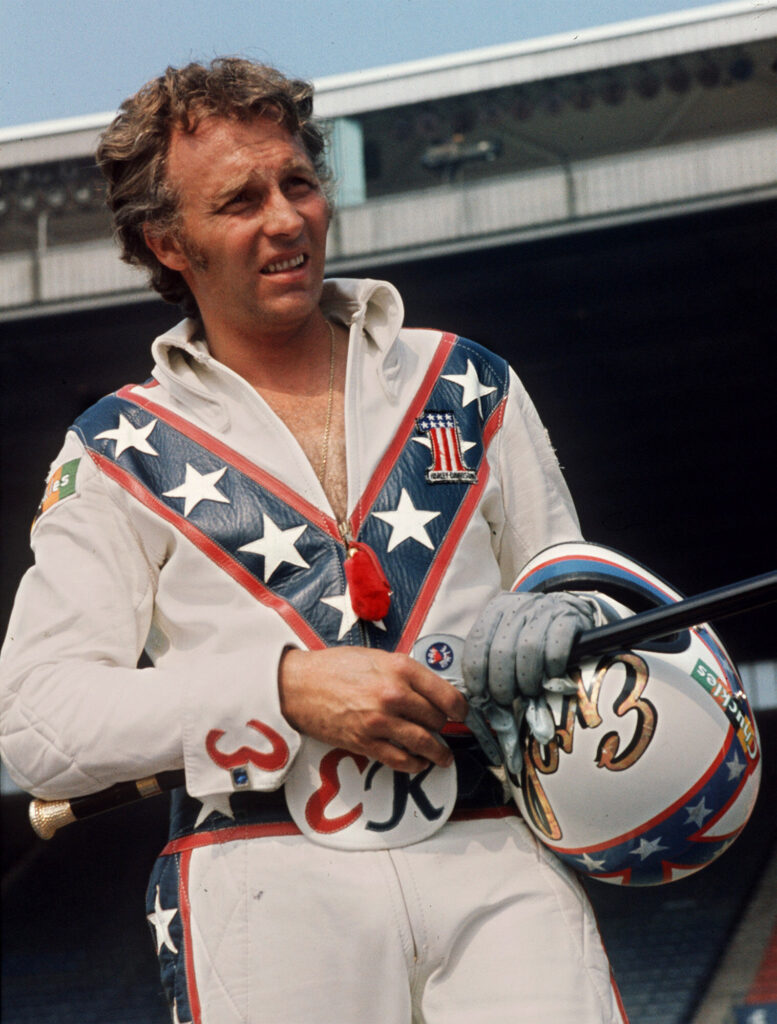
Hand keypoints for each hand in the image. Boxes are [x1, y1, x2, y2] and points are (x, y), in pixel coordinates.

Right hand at [278, 647, 468, 772]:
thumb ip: (405, 672)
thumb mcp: (377, 657)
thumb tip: (430, 690)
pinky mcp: (366, 742)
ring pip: (424, 743)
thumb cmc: (335, 667)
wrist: (299, 685)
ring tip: (443, 757)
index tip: (461, 714)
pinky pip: (400, 760)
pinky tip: (419, 762)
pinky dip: (415, 764)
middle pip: (437, 720)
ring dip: (438, 753)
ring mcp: (381, 721)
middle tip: (443, 730)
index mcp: (401, 669)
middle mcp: (394, 695)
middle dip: (443, 727)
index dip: (460, 709)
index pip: (447, 695)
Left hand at [462, 591, 596, 763]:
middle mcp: (517, 606)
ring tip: (530, 691)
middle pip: (501, 651)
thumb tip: (480, 703)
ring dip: (527, 680)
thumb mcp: (508, 638)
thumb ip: (491, 663)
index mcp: (495, 610)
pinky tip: (551, 676)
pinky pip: (555, 651)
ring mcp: (543, 610)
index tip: (482, 696)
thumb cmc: (532, 632)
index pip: (476, 644)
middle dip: (502, 684)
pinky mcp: (568, 618)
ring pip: (528, 651)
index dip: (476, 676)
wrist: (569, 608)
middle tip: (508, 700)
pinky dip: (552, 670)